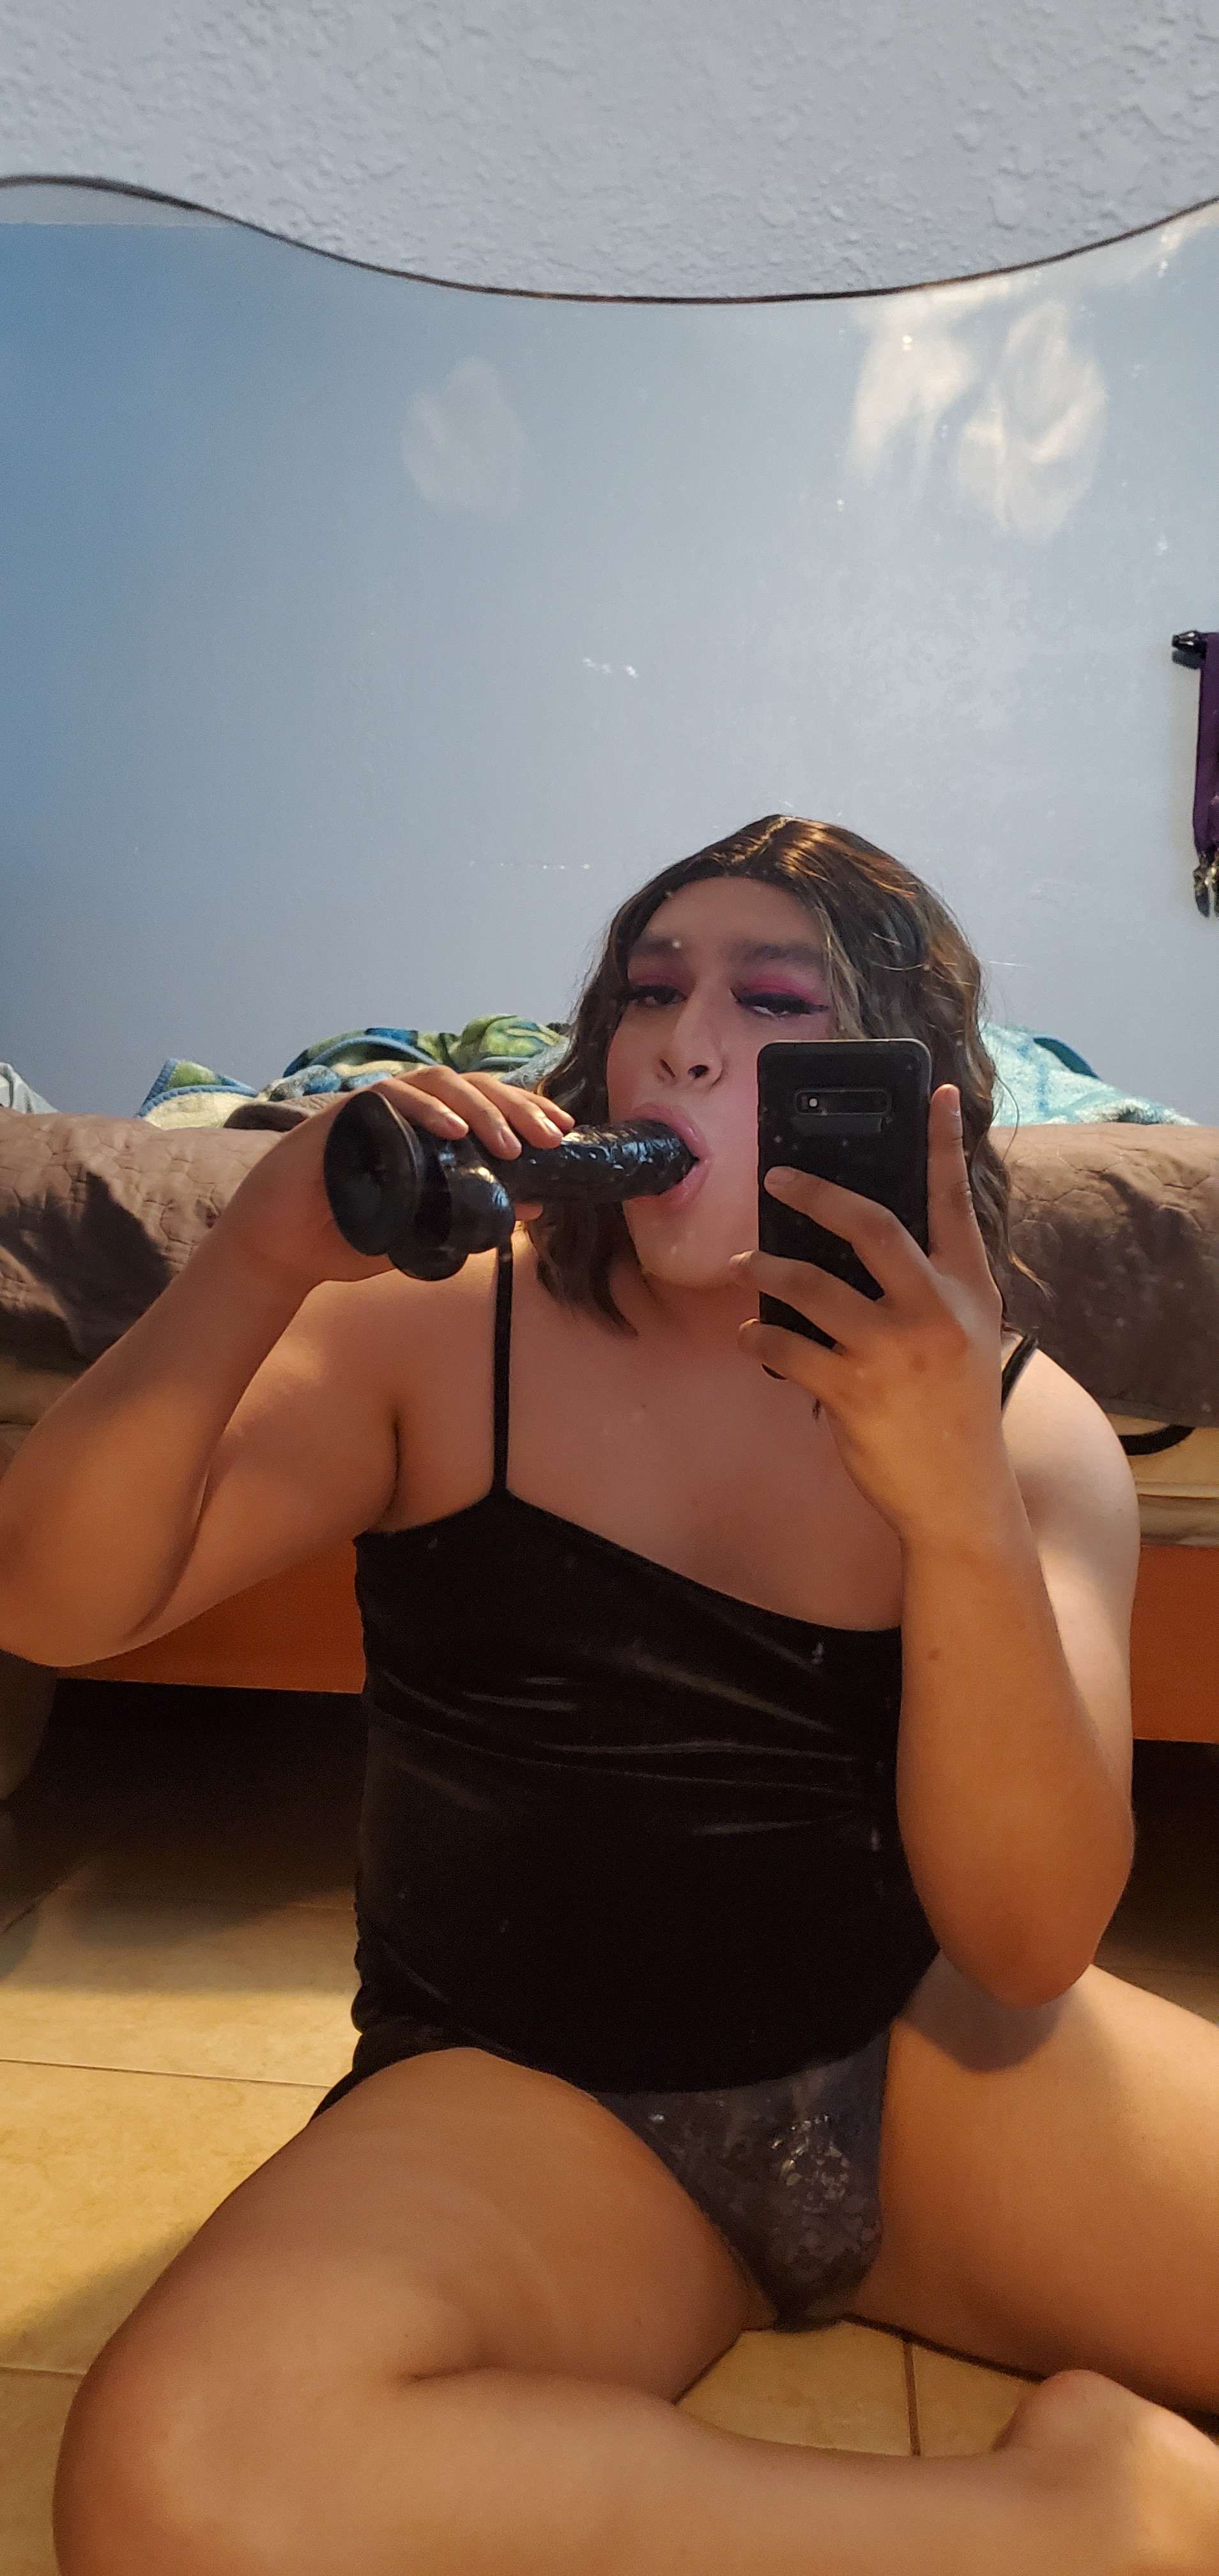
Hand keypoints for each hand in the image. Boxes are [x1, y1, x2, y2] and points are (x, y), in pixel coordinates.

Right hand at [216, 1070, 574, 1291]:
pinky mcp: (344, 1115)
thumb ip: (475, 1215)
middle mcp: (406, 1112)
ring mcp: (375, 1110)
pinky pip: (388, 1097)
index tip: (563, 1131)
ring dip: (479, 1107)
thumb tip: (537, 1207)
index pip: (485, 1104)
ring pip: (436, 1083)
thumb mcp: (427, 1228)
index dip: (525, 1110)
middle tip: (548, 1137)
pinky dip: (424, 1109)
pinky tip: (452, 1129)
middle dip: (515, 1107)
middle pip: (470, 1086)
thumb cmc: (353, 1233)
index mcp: (428, 1131)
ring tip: (510, 1143)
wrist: (286, 1250)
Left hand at [731, 1085, 1011, 1545]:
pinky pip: (784, 1347)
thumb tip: (860, 1237)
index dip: (943, 1144)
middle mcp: (934, 1309)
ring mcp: (892, 1349)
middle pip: (870, 1224)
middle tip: (776, 1176)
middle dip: (815, 1193)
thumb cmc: (954, 1407)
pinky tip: (748, 1337)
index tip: (937, 1093)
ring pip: (809, 1284)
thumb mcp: (965, 1335)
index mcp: (968, 1288)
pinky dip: (756, 1338)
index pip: (953, 1201)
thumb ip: (930, 1285)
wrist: (959, 1491)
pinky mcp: (852, 1390)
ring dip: (764, 1272)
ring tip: (745, 1270)